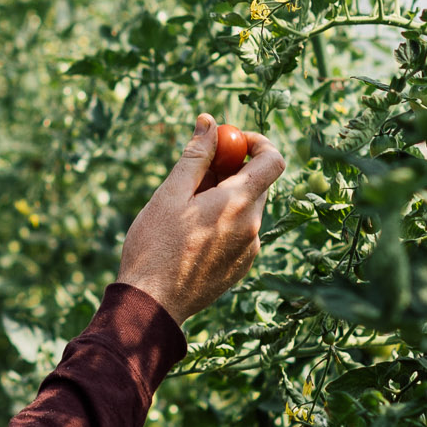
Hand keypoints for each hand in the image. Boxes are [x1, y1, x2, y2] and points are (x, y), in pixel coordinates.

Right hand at [117, 114, 285, 324]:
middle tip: (197, 174)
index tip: (230, 142)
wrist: (152, 304)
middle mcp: (253, 227)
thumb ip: (196, 156)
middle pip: (257, 184)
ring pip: (246, 209)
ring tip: (186, 209)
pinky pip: (240, 233)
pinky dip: (223, 223)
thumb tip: (209, 122)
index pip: (274, 160)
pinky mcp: (241, 268)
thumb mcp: (170, 194)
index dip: (257, 143)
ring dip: (225, 198)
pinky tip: (191, 236)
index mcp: (238, 203)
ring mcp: (249, 250)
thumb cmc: (155, 246)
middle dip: (233, 170)